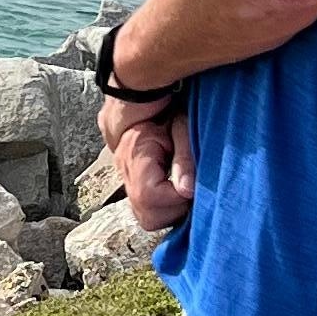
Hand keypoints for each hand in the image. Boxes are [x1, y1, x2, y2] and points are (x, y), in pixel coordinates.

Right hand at [103, 98, 195, 235]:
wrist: (146, 97)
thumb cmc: (169, 109)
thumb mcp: (183, 126)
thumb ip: (185, 158)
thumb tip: (187, 190)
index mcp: (135, 153)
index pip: (148, 195)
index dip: (174, 198)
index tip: (190, 186)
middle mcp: (126, 171)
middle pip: (146, 215)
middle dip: (174, 209)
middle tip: (189, 189)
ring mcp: (127, 180)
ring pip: (147, 218)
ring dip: (170, 211)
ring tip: (184, 190)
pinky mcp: (134, 185)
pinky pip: (147, 211)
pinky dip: (165, 208)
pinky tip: (177, 191)